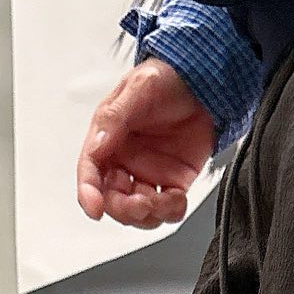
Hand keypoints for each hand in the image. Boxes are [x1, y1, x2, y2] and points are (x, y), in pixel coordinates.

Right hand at [77, 57, 215, 228]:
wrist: (205, 82)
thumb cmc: (167, 78)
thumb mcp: (138, 88)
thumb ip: (115, 118)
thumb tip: (96, 145)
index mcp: (108, 138)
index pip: (91, 170)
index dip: (88, 192)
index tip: (94, 208)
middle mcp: (125, 160)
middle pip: (113, 199)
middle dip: (124, 208)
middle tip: (141, 202)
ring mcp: (149, 173)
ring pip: (139, 212)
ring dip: (149, 214)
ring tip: (164, 199)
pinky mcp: (173, 181)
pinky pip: (168, 210)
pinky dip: (171, 211)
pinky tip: (178, 198)